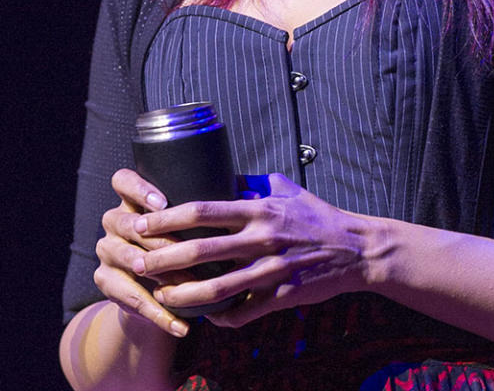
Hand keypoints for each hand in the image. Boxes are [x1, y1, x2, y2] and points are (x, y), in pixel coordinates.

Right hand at [93, 168, 192, 337]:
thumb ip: (205, 205)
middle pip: (126, 223)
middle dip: (158, 239)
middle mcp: (114, 222)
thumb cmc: (185, 239)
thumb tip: (250, 194)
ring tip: (184, 287)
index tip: (164, 202)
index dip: (139, 189)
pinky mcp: (106, 281)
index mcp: (133, 199)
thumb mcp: (189, 219)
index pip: (123, 181)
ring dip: (161, 275)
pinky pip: (130, 298)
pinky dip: (159, 314)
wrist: (158, 283)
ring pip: (129, 260)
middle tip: (183, 250)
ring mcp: (107, 251)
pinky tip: (182, 327)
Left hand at [135, 173, 374, 327]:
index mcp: (260, 209)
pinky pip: (243, 312)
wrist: (356, 249)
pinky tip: (205, 317)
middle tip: (137, 263)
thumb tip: (221, 176)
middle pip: (202, 250)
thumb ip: (253, 184)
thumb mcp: (286, 188)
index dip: (169, 217)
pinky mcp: (281, 297)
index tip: (144, 222)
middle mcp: (262, 238)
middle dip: (163, 258)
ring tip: (161, 296)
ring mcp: (271, 270)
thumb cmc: (317, 216)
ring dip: (183, 295)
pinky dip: (220, 317)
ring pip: (217, 289)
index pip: (205, 210)